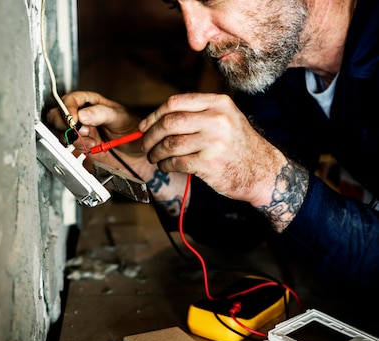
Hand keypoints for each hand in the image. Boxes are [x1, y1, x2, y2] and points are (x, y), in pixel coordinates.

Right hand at [45, 91, 149, 174]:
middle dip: (63, 123)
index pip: (71, 99)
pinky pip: (67, 149)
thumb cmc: (133, 131)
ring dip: (72, 139)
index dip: (68, 108)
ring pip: (60, 133)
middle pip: (58, 115)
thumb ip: (102, 114)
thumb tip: (83, 114)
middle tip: (75, 131)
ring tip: (91, 142)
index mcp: (92, 103)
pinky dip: (75, 150)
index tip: (74, 119)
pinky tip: (89, 150)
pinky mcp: (80, 149)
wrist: (138, 155)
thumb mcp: (121, 118)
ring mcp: (79, 134)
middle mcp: (82, 117)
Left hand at [140, 93, 288, 206]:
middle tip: (144, 145)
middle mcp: (217, 119)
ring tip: (154, 157)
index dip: (154, 115)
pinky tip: (166, 166)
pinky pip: (176, 162)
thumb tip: (156, 120)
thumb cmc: (237, 146)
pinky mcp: (209, 163)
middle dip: (150, 135)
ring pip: (169, 144)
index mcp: (218, 104)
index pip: (176, 103)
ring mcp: (214, 142)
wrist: (262, 171)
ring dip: (156, 153)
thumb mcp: (225, 119)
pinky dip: (166, 165)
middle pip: (169, 123)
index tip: (143, 126)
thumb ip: (197, 114)